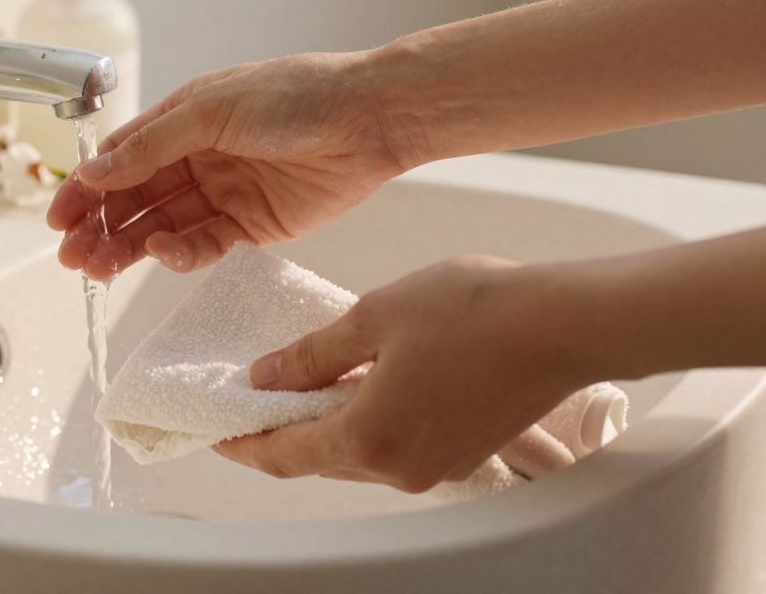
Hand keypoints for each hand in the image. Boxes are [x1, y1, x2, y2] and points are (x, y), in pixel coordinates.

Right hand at [46, 52, 409, 280]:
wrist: (370, 119)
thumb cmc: (297, 95)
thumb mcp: (211, 110)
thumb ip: (152, 146)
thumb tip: (95, 172)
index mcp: (182, 119)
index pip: (120, 159)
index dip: (86, 189)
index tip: (58, 218)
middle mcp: (197, 156)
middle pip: (135, 200)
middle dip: (99, 227)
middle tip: (72, 257)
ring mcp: (223, 192)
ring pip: (162, 227)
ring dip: (129, 247)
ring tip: (99, 268)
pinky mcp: (252, 225)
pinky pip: (204, 244)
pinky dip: (179, 253)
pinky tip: (162, 253)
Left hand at [214, 255, 589, 492]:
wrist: (564, 325)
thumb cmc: (474, 311)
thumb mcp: (373, 318)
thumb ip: (312, 355)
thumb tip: (266, 377)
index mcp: (368, 439)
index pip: (283, 454)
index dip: (243, 443)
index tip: (215, 431)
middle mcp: (399, 468)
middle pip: (319, 459)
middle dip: (281, 432)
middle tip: (252, 404)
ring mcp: (435, 467)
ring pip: (358, 454)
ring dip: (326, 425)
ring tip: (302, 387)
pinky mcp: (462, 454)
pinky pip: (394, 447)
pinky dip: (366, 423)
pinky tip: (361, 386)